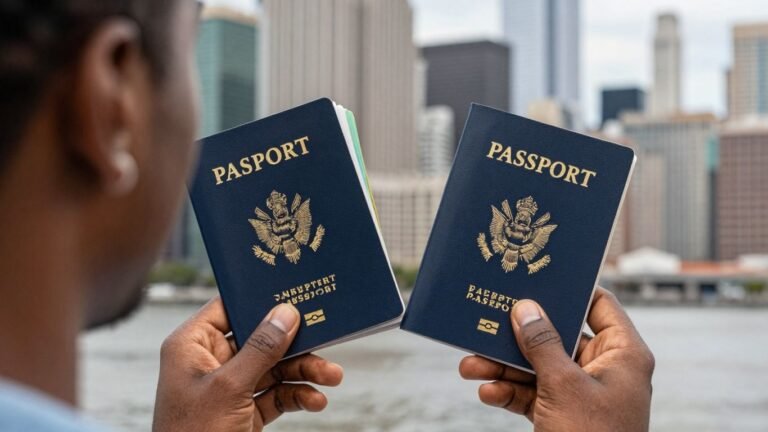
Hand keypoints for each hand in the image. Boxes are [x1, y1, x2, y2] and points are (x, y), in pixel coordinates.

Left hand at [152, 298, 343, 431]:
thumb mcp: (229, 388)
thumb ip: (260, 349)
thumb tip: (285, 314)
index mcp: (192, 346)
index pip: (228, 308)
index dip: (259, 299)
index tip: (293, 294)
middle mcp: (209, 361)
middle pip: (260, 338)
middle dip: (295, 344)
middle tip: (325, 340)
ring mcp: (228, 387)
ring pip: (274, 367)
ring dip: (304, 371)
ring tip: (332, 377)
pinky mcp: (242, 410)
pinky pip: (275, 394)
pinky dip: (296, 396)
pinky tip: (315, 400)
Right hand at [459, 288, 653, 431]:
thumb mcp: (563, 386)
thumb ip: (542, 343)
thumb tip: (525, 307)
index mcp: (622, 355)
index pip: (599, 305)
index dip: (570, 289)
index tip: (535, 277)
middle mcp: (604, 370)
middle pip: (558, 337)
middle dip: (518, 336)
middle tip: (487, 323)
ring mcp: (583, 395)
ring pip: (539, 368)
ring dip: (503, 367)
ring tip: (470, 365)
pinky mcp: (563, 416)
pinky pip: (533, 395)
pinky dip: (510, 393)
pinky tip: (486, 391)